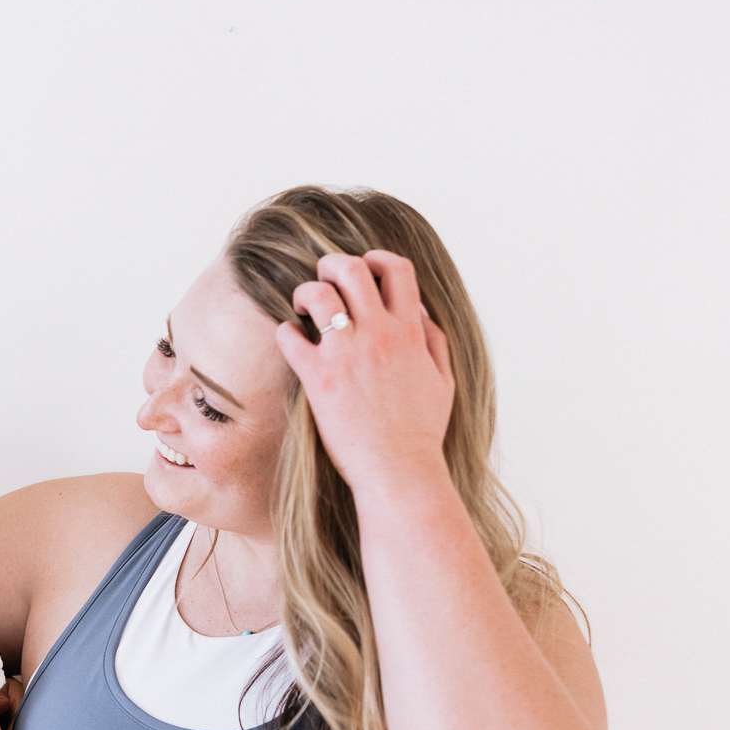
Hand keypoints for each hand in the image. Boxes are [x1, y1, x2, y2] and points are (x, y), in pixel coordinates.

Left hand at [273, 250, 454, 499]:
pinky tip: (291, 340)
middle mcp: (379, 335)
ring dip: (306, 292)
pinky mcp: (319, 378)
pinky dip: (286, 331)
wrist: (398, 470)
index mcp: (410, 333)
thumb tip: (422, 314)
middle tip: (324, 279)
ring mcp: (347, 354)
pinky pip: (290, 336)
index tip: (365, 266)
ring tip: (303, 306)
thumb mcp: (443, 381)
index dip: (378, 258)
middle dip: (333, 265)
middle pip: (352, 270)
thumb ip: (434, 342)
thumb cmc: (420, 432)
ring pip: (319, 294)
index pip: (397, 270)